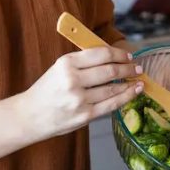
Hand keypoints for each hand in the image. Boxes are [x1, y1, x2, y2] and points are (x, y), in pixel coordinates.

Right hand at [21, 46, 143, 138]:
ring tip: (139, 80)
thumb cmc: (47, 90)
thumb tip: (112, 58)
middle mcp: (73, 80)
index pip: (100, 54)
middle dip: (127, 68)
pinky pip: (111, 104)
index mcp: (66, 63)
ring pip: (113, 88)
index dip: (118, 54)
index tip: (127, 56)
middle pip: (109, 70)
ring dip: (130, 83)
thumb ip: (82, 63)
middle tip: (137, 68)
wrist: (30, 116)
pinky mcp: (85, 115)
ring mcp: (79, 99)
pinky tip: (134, 92)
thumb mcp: (59, 69)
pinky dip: (126, 97)